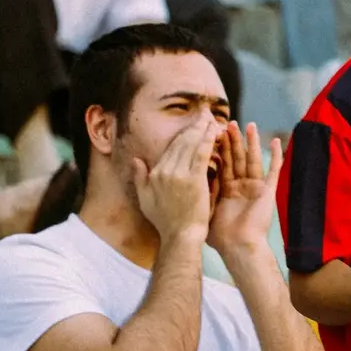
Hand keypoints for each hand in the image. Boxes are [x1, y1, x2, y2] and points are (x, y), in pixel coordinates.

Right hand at [133, 116, 217, 243]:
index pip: (170, 147)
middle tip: (204, 114)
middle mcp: (165, 171)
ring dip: (201, 129)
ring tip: (210, 119)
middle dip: (193, 126)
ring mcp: (179, 175)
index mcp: (155, 173)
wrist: (180, 236)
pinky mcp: (193, 180)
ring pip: (191, 145)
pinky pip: (201, 154)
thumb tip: (136, 160)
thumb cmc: (165, 222)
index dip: (183, 134)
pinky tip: (214, 132)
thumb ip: (139, 178)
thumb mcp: (145, 199)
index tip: (192, 124)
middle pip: (181, 142)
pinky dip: (207, 141)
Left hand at [207, 120, 281, 259]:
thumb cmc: (221, 237)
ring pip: (252, 159)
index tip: (210, 131)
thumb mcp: (204, 210)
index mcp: (226, 189)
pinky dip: (276, 156)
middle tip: (226, 122)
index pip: (221, 163)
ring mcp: (255, 187)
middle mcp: (241, 186)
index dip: (216, 147)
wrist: (238, 248)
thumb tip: (177, 183)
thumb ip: (196, 194)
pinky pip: (273, 171)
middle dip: (231, 140)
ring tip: (247, 124)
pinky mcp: (267, 191)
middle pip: (236, 158)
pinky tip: (275, 141)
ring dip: (250, 142)